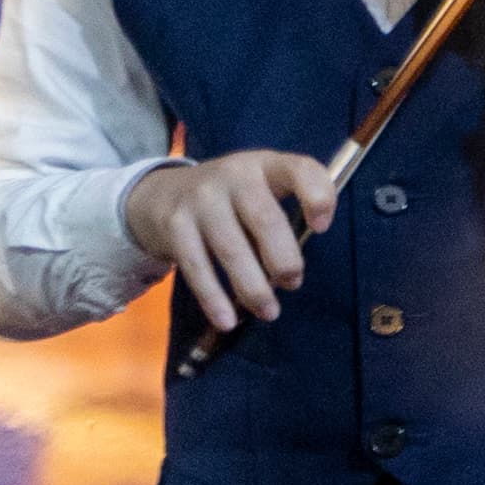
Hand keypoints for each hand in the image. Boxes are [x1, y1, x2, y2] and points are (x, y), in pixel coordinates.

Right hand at [124, 146, 334, 330]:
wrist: (162, 193)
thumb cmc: (232, 197)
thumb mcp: (262, 187)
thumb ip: (286, 212)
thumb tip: (294, 270)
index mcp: (266, 164)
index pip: (300, 169)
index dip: (317, 196)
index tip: (322, 228)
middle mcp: (233, 175)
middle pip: (265, 219)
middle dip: (284, 259)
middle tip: (293, 283)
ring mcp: (200, 200)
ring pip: (231, 248)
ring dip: (253, 287)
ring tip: (269, 312)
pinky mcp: (174, 225)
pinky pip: (197, 266)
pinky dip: (214, 297)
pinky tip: (228, 320)